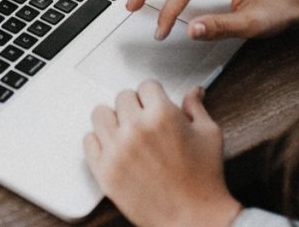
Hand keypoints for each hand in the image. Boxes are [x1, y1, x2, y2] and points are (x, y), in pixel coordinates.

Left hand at [84, 82, 242, 226]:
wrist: (193, 218)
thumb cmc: (204, 180)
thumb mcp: (209, 135)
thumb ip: (196, 108)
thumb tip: (194, 92)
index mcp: (162, 115)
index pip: (146, 85)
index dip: (153, 95)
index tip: (155, 104)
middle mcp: (136, 128)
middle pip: (122, 97)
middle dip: (135, 106)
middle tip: (144, 121)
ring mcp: (116, 149)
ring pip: (100, 114)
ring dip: (113, 119)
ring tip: (125, 131)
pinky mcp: (104, 170)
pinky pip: (89, 141)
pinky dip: (99, 141)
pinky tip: (114, 147)